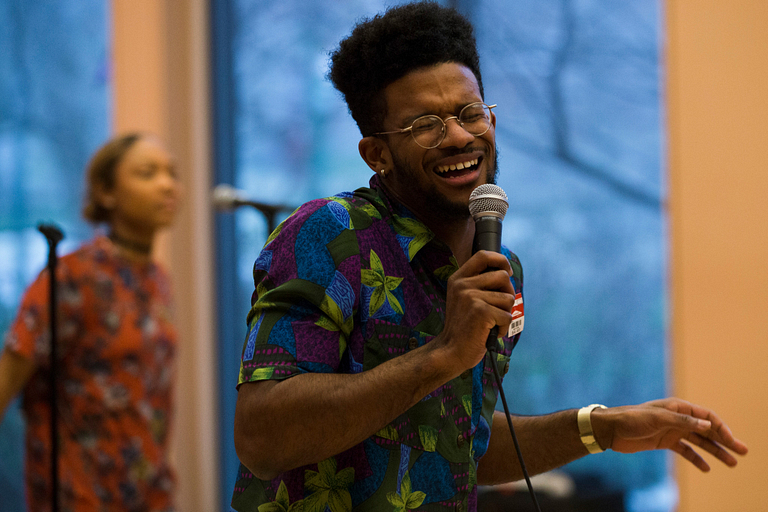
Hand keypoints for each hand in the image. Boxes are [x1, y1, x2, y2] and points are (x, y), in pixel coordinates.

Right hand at [435, 250, 516, 371]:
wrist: (451, 351)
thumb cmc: (463, 327)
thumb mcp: (464, 299)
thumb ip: (479, 284)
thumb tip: (507, 273)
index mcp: (458, 279)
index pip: (483, 256)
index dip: (500, 260)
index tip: (507, 271)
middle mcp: (463, 285)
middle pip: (502, 276)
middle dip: (509, 293)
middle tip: (500, 308)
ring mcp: (471, 297)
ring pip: (508, 298)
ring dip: (505, 314)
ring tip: (491, 323)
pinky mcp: (481, 311)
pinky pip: (507, 316)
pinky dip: (504, 328)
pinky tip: (491, 332)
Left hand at [592, 398, 748, 470]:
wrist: (611, 429)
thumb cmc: (632, 419)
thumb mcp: (657, 418)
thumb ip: (682, 421)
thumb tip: (707, 424)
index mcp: (678, 408)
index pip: (706, 417)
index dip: (721, 428)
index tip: (731, 441)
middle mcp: (678, 418)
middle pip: (707, 430)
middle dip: (725, 440)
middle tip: (742, 452)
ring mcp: (672, 431)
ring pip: (699, 442)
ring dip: (715, 452)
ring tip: (732, 463)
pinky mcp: (665, 442)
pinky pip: (686, 451)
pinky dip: (697, 459)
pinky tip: (706, 468)